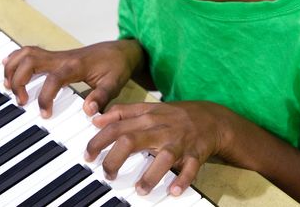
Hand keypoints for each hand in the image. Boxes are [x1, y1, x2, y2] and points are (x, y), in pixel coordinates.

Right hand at [2, 40, 142, 116]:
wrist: (121, 51)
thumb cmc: (117, 66)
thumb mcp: (115, 83)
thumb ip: (102, 97)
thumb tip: (88, 111)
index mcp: (76, 66)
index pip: (53, 79)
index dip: (45, 98)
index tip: (45, 115)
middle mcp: (63, 58)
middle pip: (31, 61)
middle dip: (19, 81)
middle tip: (21, 102)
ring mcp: (58, 55)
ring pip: (27, 53)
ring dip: (14, 68)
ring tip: (9, 88)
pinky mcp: (56, 56)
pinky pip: (31, 52)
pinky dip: (16, 58)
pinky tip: (7, 67)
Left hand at [86, 101, 226, 195]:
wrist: (210, 117)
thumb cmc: (173, 115)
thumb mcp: (147, 109)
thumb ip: (122, 113)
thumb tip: (96, 119)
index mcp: (147, 117)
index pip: (117, 126)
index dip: (99, 140)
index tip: (88, 155)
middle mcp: (160, 128)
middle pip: (133, 140)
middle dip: (115, 158)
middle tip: (107, 175)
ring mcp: (178, 142)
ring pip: (163, 157)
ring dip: (150, 175)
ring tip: (139, 190)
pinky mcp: (195, 154)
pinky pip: (190, 168)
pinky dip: (182, 179)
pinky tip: (174, 190)